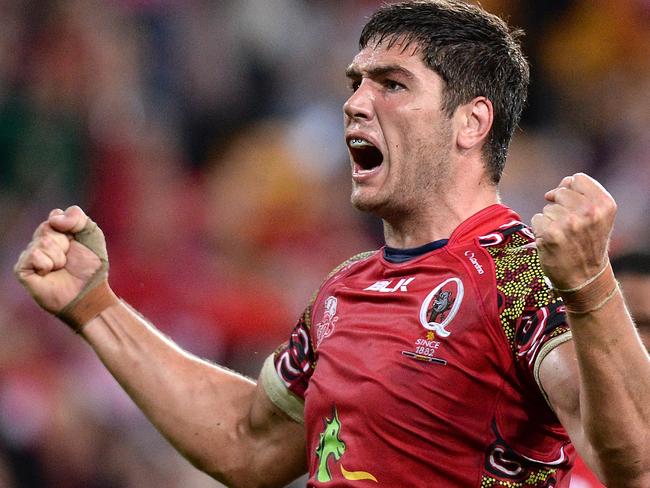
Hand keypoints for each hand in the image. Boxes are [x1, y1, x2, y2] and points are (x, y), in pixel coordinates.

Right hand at [14, 206, 103, 314]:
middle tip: (70, 258)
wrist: (88, 293)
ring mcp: (31, 254)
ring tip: (61, 268)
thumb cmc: (91, 266)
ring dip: (58, 256)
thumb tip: (53, 217)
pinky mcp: (22, 269)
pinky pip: (33, 255)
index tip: (78, 240)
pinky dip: (47, 264)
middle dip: (64, 243)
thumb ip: (77, 217)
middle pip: (46, 227)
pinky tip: (49, 274)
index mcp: (57, 231)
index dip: (70, 227)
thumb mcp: (92, 235)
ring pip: (41, 242)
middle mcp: (41, 241)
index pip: (56, 216)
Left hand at [531, 173, 615, 289]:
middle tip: (567, 225)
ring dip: (550, 220)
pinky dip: (539, 230)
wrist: (584, 278)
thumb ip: (584, 195)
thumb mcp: (598, 217)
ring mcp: (569, 223)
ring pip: (547, 207)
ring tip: (562, 236)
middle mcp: (589, 212)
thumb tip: (564, 182)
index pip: (577, 178)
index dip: (570, 189)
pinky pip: (537, 219)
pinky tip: (551, 242)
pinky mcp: (551, 234)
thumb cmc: (589, 244)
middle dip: (558, 206)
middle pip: (560, 192)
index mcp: (604, 205)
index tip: (570, 203)